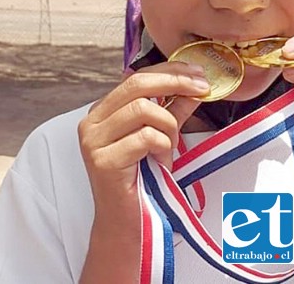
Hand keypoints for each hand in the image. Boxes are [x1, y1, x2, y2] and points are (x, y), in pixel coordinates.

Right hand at [77, 62, 209, 229]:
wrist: (126, 223)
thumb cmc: (143, 178)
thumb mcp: (162, 135)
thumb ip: (175, 109)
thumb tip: (197, 84)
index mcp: (103, 110)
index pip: (136, 76)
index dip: (169, 70)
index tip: (198, 73)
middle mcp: (92, 121)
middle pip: (137, 84)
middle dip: (175, 82)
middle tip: (201, 88)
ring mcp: (93, 140)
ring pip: (143, 110)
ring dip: (169, 127)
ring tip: (170, 147)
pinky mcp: (103, 160)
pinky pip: (145, 138)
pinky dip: (163, 148)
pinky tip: (161, 163)